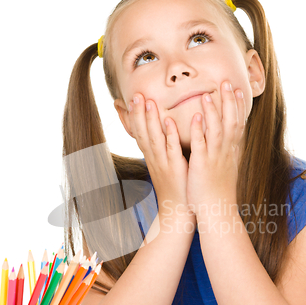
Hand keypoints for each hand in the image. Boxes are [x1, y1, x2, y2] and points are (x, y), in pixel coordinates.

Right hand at [129, 93, 193, 222]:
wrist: (178, 210)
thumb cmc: (175, 186)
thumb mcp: (164, 165)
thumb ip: (163, 148)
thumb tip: (162, 134)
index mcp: (151, 156)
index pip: (138, 133)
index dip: (132, 117)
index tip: (127, 100)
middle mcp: (154, 158)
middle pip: (142, 132)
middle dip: (138, 113)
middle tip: (135, 94)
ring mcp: (163, 163)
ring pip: (154, 138)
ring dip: (150, 119)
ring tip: (147, 101)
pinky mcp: (175, 168)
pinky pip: (171, 149)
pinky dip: (170, 134)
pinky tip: (169, 121)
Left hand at [187, 81, 246, 214]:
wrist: (217, 212)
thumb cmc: (218, 191)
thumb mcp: (225, 168)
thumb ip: (226, 153)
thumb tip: (229, 143)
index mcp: (230, 152)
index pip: (237, 124)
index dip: (238, 107)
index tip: (238, 90)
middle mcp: (225, 152)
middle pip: (231, 122)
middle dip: (229, 102)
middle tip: (228, 82)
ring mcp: (215, 158)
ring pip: (217, 130)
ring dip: (214, 111)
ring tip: (209, 94)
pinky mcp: (202, 166)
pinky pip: (201, 145)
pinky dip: (200, 130)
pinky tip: (197, 116)